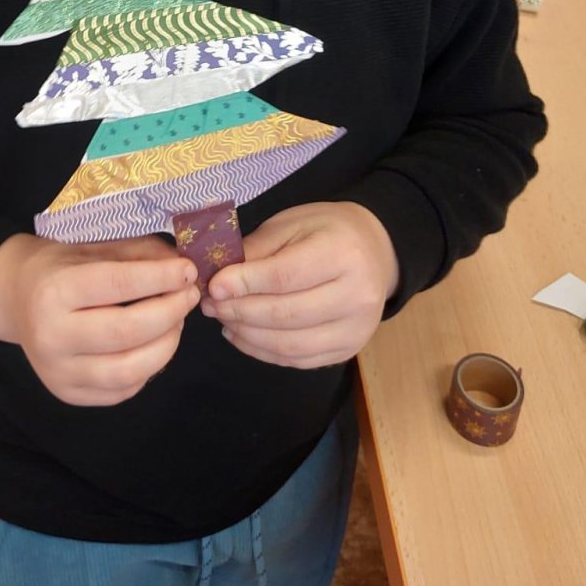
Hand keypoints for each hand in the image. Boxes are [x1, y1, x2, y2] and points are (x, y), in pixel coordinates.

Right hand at [0, 233, 200, 406]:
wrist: (17, 298)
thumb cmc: (61, 266)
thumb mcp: (95, 247)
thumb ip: (140, 255)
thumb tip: (184, 271)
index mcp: (54, 290)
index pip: (118, 285)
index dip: (161, 278)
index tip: (189, 271)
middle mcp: (51, 335)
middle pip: (127, 332)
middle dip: (170, 313)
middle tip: (189, 297)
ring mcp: (57, 372)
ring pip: (129, 371)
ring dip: (166, 346)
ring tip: (176, 323)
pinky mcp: (68, 394)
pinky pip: (122, 391)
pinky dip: (148, 368)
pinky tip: (154, 345)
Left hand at [201, 202, 398, 369]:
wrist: (376, 251)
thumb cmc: (327, 231)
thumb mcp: (291, 224)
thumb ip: (256, 251)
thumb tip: (218, 279)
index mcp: (342, 254)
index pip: (285, 277)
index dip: (245, 284)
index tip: (214, 287)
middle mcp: (356, 296)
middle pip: (286, 315)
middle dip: (240, 312)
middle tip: (210, 305)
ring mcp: (356, 330)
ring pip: (290, 345)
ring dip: (248, 335)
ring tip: (222, 319)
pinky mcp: (348, 350)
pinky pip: (298, 360)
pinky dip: (263, 352)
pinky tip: (242, 335)